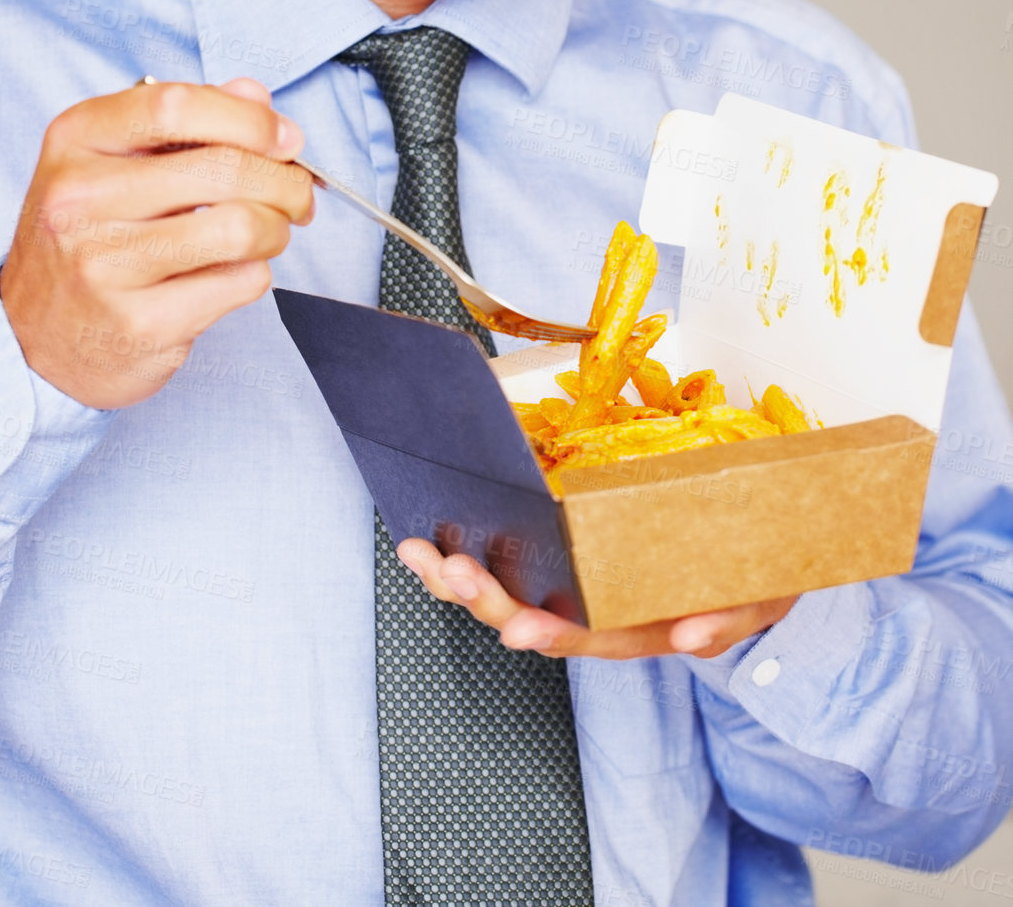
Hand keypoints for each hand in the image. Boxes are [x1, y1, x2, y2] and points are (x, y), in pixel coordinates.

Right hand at [0, 77, 313, 407]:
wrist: (30, 340)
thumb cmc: (83, 241)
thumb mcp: (111, 162)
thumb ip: (184, 122)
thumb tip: (256, 97)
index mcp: (76, 140)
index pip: (176, 105)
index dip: (249, 118)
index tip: (285, 137)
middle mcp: (80, 198)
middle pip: (223, 168)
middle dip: (285, 178)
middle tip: (298, 192)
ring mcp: (105, 265)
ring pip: (241, 227)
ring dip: (277, 228)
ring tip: (270, 231)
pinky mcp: (139, 323)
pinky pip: (238, 283)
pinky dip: (255, 273)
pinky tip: (231, 272)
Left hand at [396, 539, 795, 658]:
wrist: (757, 546)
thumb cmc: (753, 573)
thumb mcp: (759, 597)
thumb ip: (728, 620)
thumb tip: (693, 641)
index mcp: (644, 627)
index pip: (592, 638)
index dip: (554, 634)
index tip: (519, 630)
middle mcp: (602, 614)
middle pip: (536, 619)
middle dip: (487, 599)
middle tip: (448, 568)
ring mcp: (581, 588)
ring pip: (513, 595)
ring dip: (463, 581)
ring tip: (422, 555)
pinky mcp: (570, 556)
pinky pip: (514, 563)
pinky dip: (476, 553)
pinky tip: (437, 542)